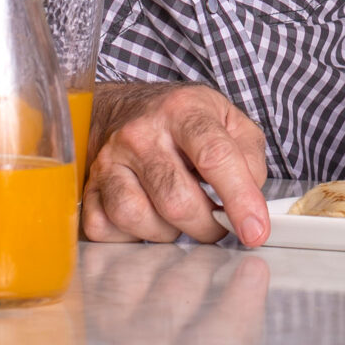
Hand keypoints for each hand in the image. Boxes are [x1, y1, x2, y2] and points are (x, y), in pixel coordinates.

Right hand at [82, 81, 271, 246]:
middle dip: (207, 226)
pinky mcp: (89, 187)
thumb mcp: (226, 119)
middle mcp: (141, 134)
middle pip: (177, 200)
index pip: (215, 157)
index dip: (240, 199)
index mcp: (183, 111)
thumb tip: (252, 201)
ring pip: (139, 218)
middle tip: (217, 223)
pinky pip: (108, 229)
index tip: (256, 230)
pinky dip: (134, 235)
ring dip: (169, 232)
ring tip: (180, 216)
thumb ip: (249, 156)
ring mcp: (109, 161)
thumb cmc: (180, 120)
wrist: (121, 109)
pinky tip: (149, 217)